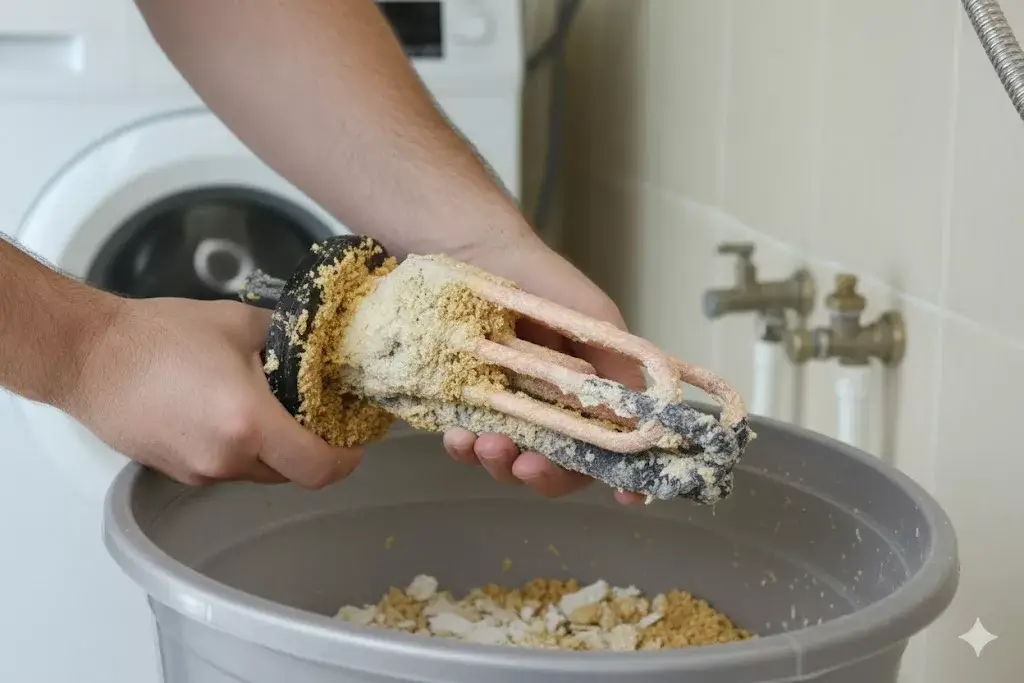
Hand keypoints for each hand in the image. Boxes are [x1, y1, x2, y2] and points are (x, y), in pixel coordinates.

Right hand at [62, 297, 361, 487]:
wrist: (87, 356)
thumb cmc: (160, 335)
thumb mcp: (240, 323)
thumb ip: (290, 340)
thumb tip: (324, 347)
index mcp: (249, 424)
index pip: (319, 468)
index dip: (346, 459)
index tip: (355, 441)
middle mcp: (227, 460)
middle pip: (293, 473)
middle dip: (312, 448)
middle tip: (319, 415)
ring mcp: (200, 473)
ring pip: (261, 473)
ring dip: (276, 449)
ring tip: (272, 407)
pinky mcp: (178, 475)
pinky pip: (229, 470)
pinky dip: (243, 450)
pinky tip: (232, 413)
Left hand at [442, 234, 646, 504]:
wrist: (476, 255)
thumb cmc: (543, 282)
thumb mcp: (594, 318)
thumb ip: (620, 364)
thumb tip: (636, 419)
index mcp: (595, 395)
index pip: (616, 449)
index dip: (625, 477)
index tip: (628, 497)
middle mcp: (556, 412)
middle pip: (562, 468)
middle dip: (547, 475)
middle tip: (527, 464)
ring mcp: (512, 413)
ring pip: (512, 464)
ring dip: (501, 464)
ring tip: (484, 442)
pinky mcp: (470, 409)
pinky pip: (469, 444)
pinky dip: (465, 448)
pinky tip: (458, 435)